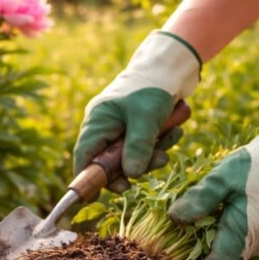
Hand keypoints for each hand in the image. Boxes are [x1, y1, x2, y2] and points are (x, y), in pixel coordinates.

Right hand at [73, 31, 200, 190]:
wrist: (173, 63)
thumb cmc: (154, 87)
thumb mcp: (146, 119)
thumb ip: (137, 148)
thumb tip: (130, 176)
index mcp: (98, 120)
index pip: (84, 156)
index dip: (88, 177)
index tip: (98, 196)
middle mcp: (105, 125)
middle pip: (110, 161)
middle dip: (134, 166)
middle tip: (155, 165)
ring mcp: (121, 126)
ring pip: (130, 155)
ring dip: (151, 155)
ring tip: (169, 141)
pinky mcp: (137, 126)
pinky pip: (144, 146)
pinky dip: (159, 144)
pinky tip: (174, 131)